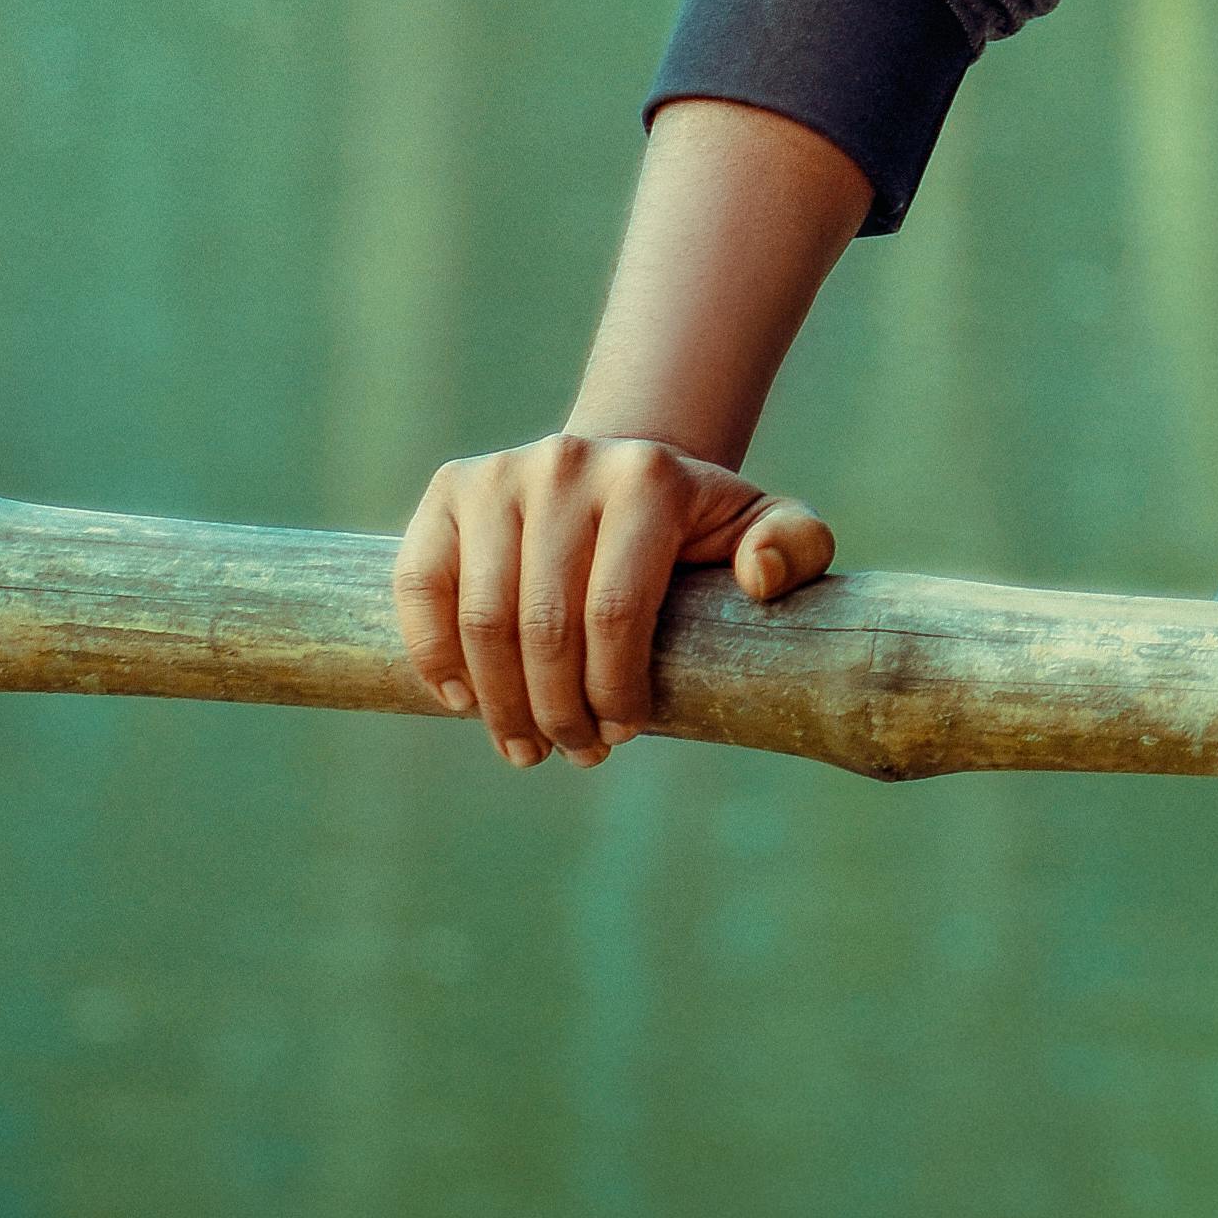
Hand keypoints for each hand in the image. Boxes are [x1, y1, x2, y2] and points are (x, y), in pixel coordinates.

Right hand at [392, 430, 834, 769]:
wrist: (622, 476)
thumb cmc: (698, 527)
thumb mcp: (766, 528)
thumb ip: (795, 547)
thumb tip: (758, 578)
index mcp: (647, 478)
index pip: (617, 612)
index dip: (614, 691)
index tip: (626, 733)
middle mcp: (566, 463)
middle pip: (545, 625)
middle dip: (557, 711)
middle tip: (574, 754)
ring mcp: (500, 474)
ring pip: (482, 618)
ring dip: (500, 703)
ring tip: (524, 748)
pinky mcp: (449, 490)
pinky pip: (421, 587)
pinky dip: (435, 655)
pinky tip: (463, 701)